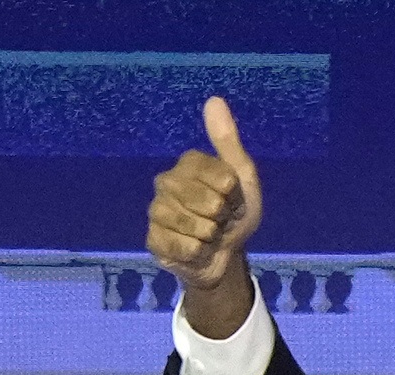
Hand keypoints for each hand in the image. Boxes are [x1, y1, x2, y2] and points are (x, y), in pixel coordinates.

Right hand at [147, 96, 262, 336]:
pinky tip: (196, 250)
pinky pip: (182, 246)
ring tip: (209, 235)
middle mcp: (166, 182)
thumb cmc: (234, 214)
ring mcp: (156, 211)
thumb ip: (228, 141)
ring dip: (211, 237)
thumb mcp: (242, 177)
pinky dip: (197, 253)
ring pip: (195, 226)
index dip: (234, 195)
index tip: (232, 199)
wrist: (224, 255)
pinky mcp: (152, 239)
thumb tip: (214, 100)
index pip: (222, 177)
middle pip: (208, 202)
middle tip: (220, 219)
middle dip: (223, 217)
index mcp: (188, 164)